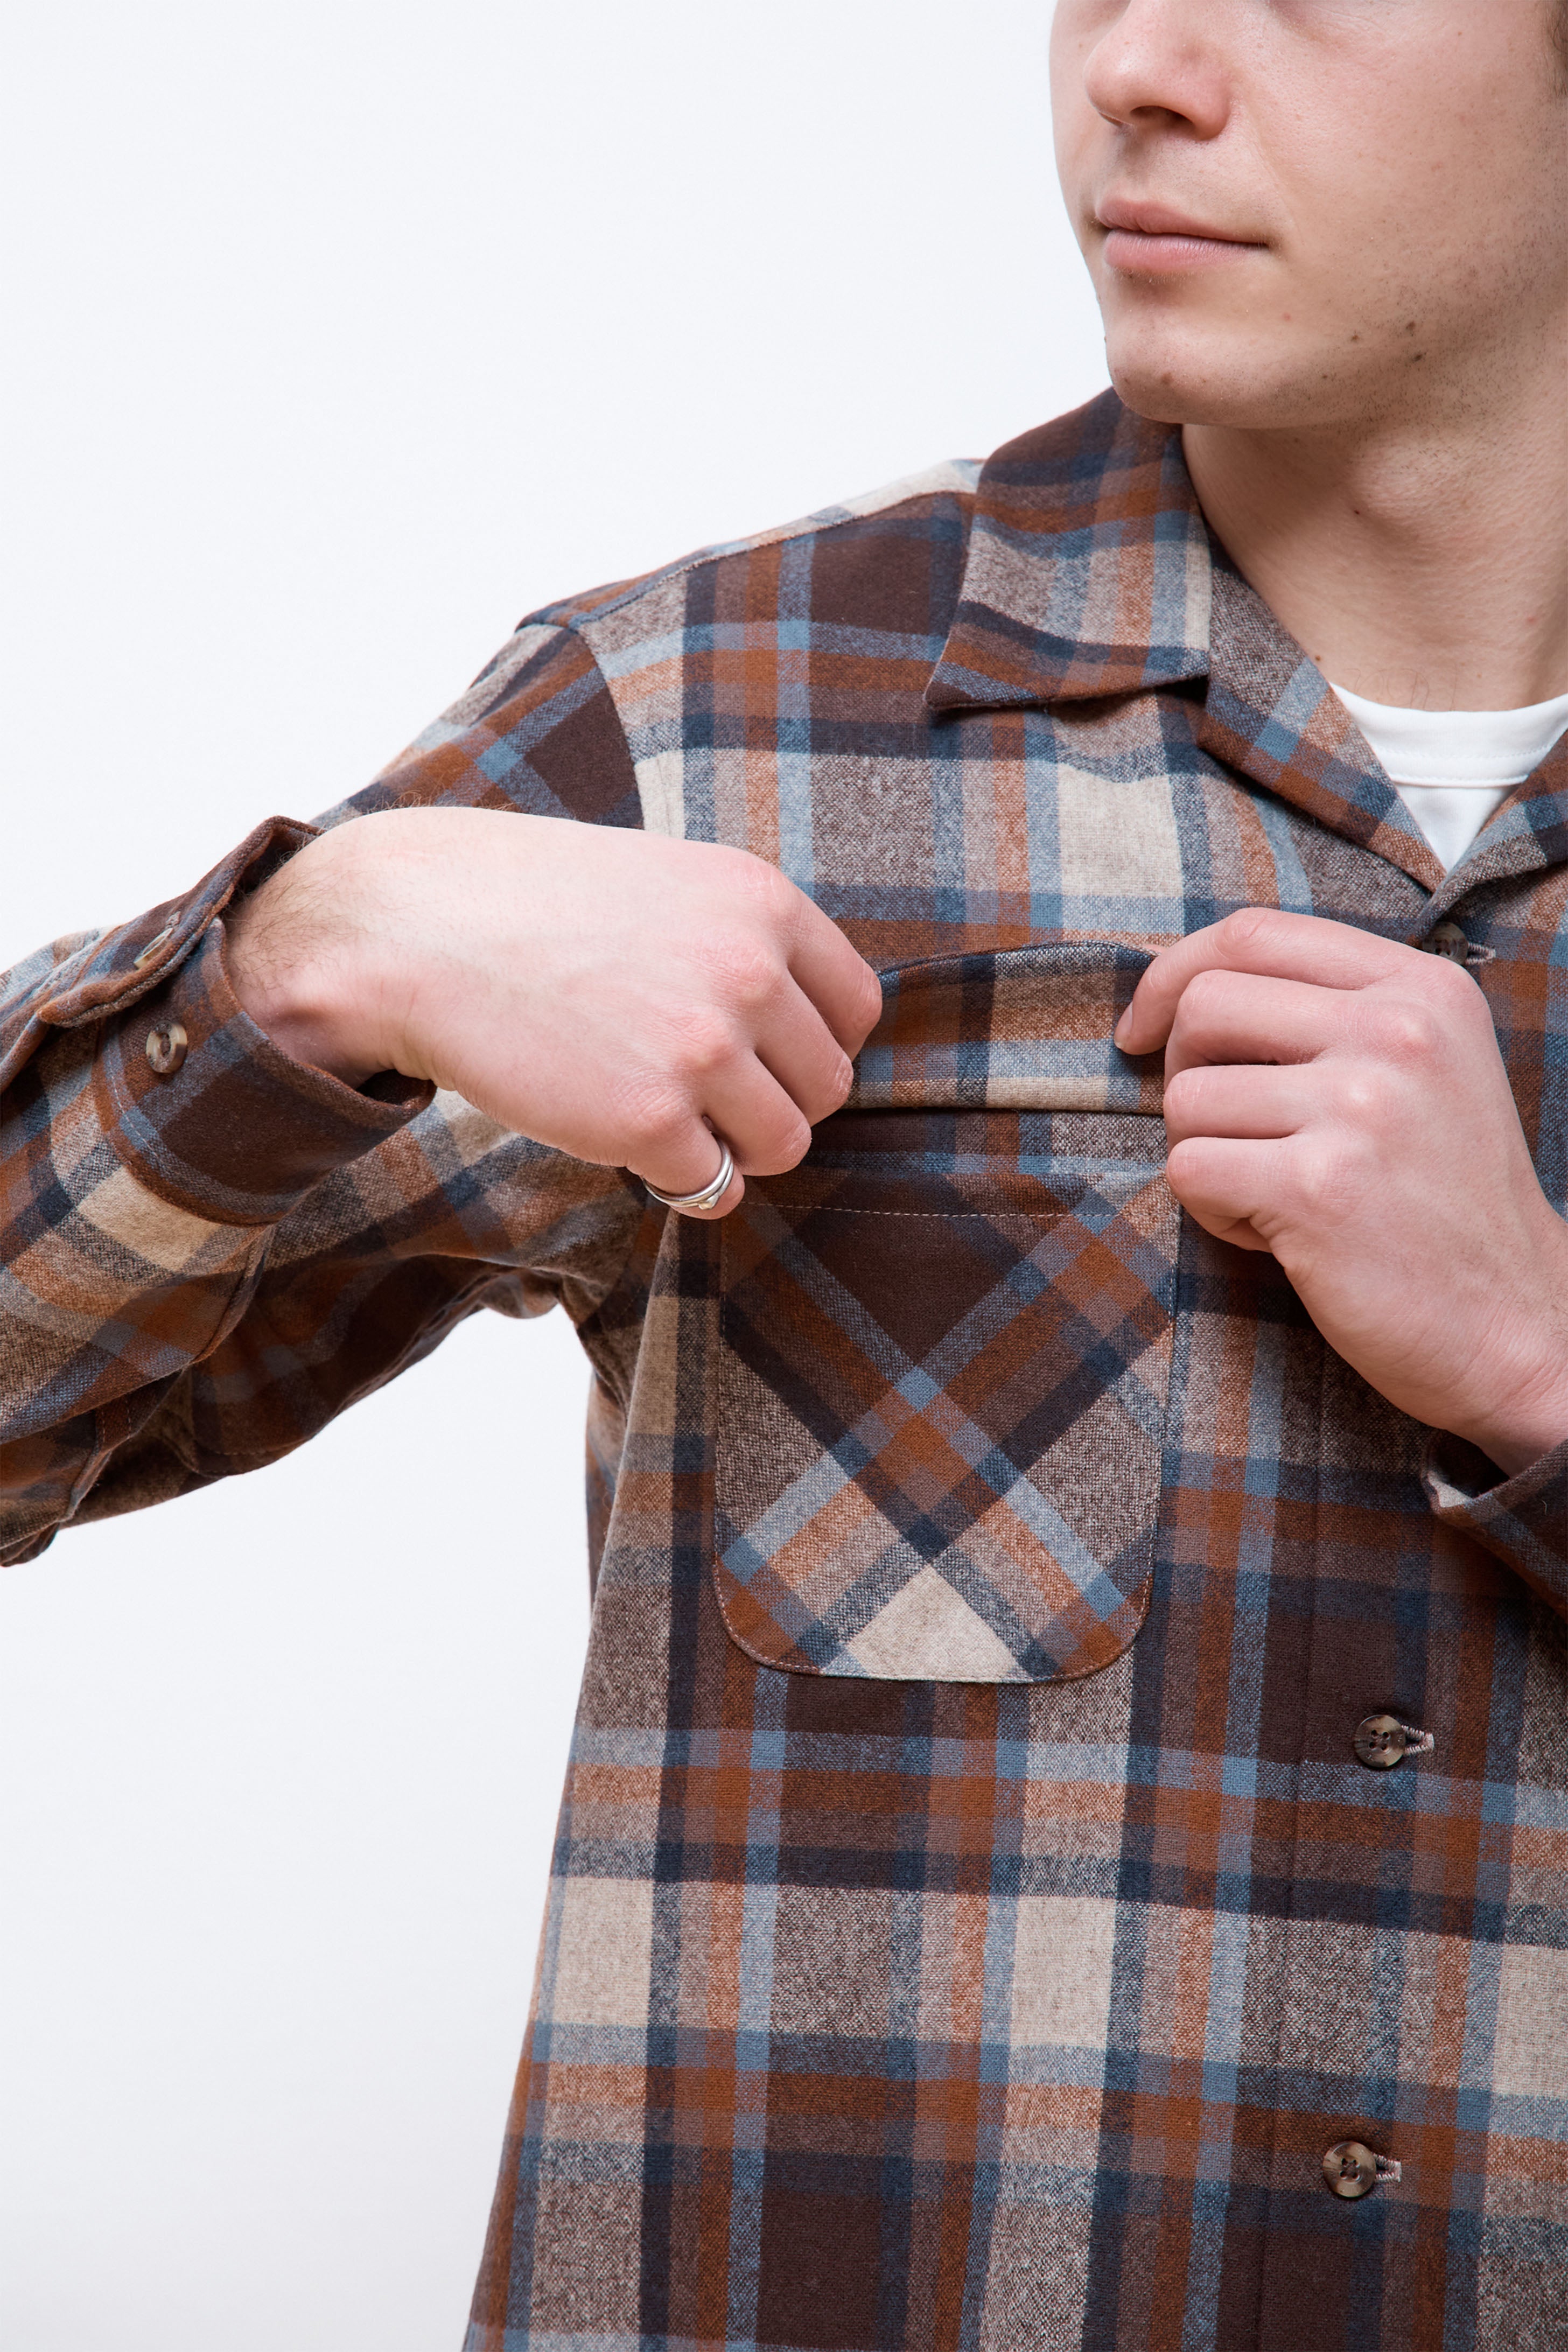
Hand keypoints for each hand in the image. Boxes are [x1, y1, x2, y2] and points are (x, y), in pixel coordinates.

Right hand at [225, 808, 882, 1217]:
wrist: (413, 932)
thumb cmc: (529, 905)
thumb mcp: (663, 881)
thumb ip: (739, 939)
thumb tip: (796, 1025)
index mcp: (761, 903)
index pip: (856, 1007)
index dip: (811, 1044)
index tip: (762, 1055)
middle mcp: (749, 972)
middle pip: (828, 1085)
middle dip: (774, 1103)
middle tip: (706, 1097)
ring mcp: (703, 1049)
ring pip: (784, 1145)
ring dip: (735, 1150)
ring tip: (671, 1124)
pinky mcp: (649, 1121)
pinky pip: (713, 1187)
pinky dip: (682, 1184)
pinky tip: (629, 1145)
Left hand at [1116, 908, 1567, 1476]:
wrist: (1516, 1322)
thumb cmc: (1444, 1200)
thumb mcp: (1426, 1067)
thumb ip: (1331, 1011)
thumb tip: (1187, 988)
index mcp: (1421, 988)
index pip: (1254, 933)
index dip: (1175, 974)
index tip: (1144, 1029)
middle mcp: (1397, 1032)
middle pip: (1205, 1005)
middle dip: (1181, 1071)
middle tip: (1223, 1130)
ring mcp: (1360, 1108)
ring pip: (1186, 1099)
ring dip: (1207, 1156)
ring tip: (1275, 1195)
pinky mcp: (1319, 1188)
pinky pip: (1191, 1171)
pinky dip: (1214, 1214)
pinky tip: (1277, 1236)